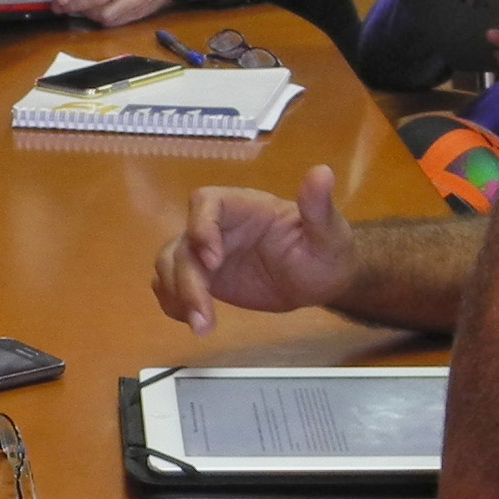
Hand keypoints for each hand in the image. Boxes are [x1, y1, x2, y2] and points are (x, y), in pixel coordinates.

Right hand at [153, 167, 355, 331]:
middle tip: (204, 314)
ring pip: (170, 265)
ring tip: (201, 326)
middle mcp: (219, 227)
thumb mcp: (328, 233)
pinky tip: (195, 323)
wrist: (320, 279)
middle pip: (183, 243)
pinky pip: (173, 285)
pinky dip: (175, 303)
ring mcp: (207, 253)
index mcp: (243, 207)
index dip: (200, 227)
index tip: (214, 261)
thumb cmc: (325, 251)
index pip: (205, 202)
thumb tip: (323, 171)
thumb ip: (319, 206)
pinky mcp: (205, 278)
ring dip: (177, 294)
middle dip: (186, 279)